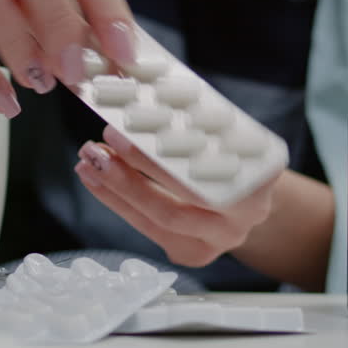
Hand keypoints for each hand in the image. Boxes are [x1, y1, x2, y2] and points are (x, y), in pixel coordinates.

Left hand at [73, 126, 278, 267]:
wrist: (252, 194)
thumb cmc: (234, 153)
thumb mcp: (227, 131)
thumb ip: (195, 122)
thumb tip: (139, 95)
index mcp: (258, 180)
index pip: (197, 170)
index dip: (156, 155)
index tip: (121, 130)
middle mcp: (241, 218)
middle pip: (175, 204)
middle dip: (128, 177)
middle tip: (96, 149)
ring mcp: (217, 242)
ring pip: (157, 220)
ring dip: (116, 191)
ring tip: (88, 162)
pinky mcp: (193, 253)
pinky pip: (149, 229)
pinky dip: (118, 202)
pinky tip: (97, 179)